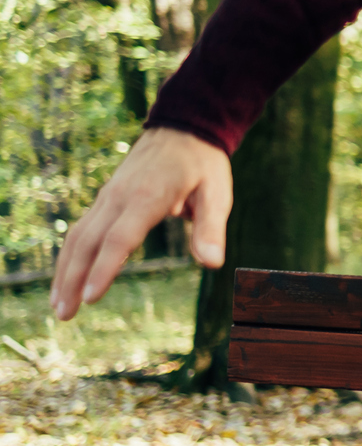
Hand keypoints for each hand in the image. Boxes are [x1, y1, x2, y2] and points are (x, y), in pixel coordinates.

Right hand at [50, 127, 231, 320]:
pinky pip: (81, 230)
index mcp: (147, 197)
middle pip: (88, 242)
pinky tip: (66, 279)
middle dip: (73, 280)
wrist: (182, 130)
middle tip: (65, 315)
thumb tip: (213, 263)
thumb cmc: (203, 165)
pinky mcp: (105, 200)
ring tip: (59, 307)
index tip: (91, 297)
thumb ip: (211, 228)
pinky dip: (70, 256)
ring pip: (77, 237)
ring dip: (65, 272)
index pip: (119, 238)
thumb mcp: (217, 193)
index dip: (104, 269)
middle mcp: (119, 197)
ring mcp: (108, 197)